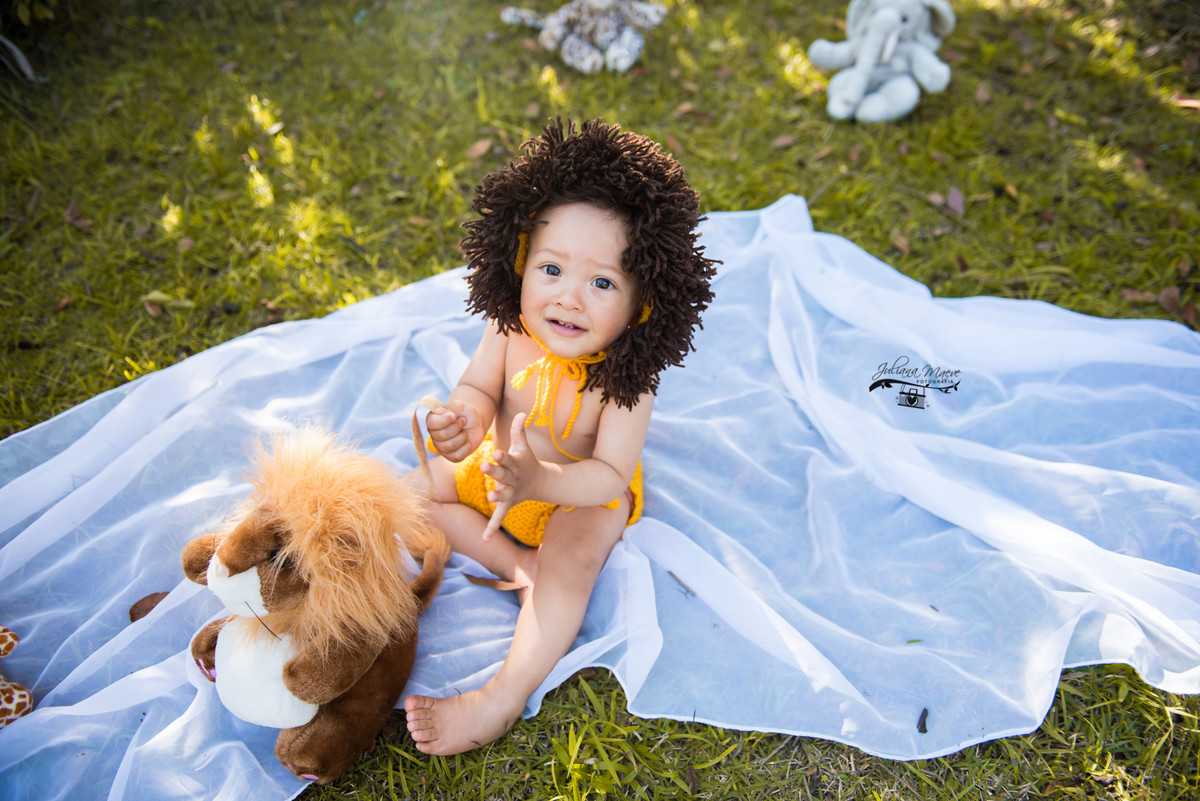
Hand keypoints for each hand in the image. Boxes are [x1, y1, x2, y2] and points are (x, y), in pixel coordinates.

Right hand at [427, 401, 483, 462]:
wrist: (475, 424)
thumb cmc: (465, 413)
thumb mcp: (460, 406)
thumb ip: (450, 407)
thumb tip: (438, 411)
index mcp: (432, 421)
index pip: (432, 423)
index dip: (445, 420)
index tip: (455, 415)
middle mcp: (434, 435)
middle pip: (442, 435)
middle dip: (457, 427)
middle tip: (464, 421)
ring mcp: (441, 447)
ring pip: (450, 446)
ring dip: (463, 437)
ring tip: (465, 432)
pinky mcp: (451, 456)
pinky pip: (457, 456)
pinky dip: (467, 448)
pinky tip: (468, 442)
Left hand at [480, 413, 541, 541]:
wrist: (540, 483)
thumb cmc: (525, 461)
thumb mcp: (523, 446)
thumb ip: (519, 430)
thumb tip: (522, 411)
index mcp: (515, 465)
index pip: (508, 460)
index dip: (502, 458)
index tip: (496, 453)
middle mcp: (513, 480)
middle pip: (503, 476)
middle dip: (495, 472)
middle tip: (484, 467)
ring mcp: (511, 493)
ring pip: (503, 495)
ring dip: (497, 497)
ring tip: (489, 497)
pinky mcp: (507, 504)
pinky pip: (500, 518)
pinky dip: (492, 528)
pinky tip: (484, 539)